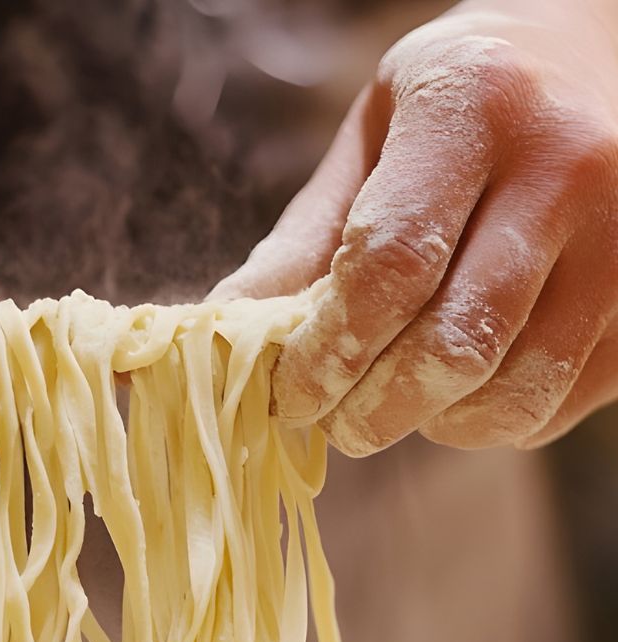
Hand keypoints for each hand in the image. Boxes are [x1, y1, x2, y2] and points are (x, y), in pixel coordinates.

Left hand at [211, 0, 617, 454]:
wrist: (600, 60)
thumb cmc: (459, 110)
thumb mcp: (369, 144)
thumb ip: (301, 243)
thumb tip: (217, 336)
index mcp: (472, 106)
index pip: (389, 266)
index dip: (328, 354)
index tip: (292, 398)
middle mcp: (568, 164)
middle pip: (454, 342)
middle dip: (376, 410)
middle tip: (339, 425)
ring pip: (517, 389)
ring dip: (438, 425)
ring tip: (399, 406)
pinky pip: (563, 400)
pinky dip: (498, 422)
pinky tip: (465, 393)